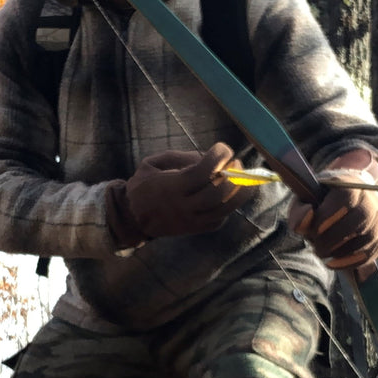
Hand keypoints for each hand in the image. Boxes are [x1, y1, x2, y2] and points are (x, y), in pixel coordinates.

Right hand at [107, 141, 253, 246]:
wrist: (132, 217)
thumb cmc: (144, 185)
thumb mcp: (152, 164)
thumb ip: (179, 158)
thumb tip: (207, 157)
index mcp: (171, 187)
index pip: (202, 172)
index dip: (217, 157)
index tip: (223, 147)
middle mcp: (183, 206)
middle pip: (217, 193)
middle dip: (232, 175)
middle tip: (237, 162)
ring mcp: (191, 221)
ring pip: (223, 209)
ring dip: (240, 192)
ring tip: (245, 178)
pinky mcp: (196, 229)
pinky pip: (219, 219)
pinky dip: (230, 205)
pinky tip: (231, 193)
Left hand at [287, 150, 377, 275]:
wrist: (350, 201)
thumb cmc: (322, 201)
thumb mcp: (306, 200)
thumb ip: (299, 211)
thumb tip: (303, 223)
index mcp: (351, 186)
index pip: (343, 200)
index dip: (325, 219)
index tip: (312, 229)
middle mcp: (370, 202)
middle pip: (354, 225)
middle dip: (329, 241)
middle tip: (317, 247)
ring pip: (362, 244)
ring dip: (338, 254)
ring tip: (324, 253)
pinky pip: (367, 257)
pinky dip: (348, 263)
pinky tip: (334, 262)